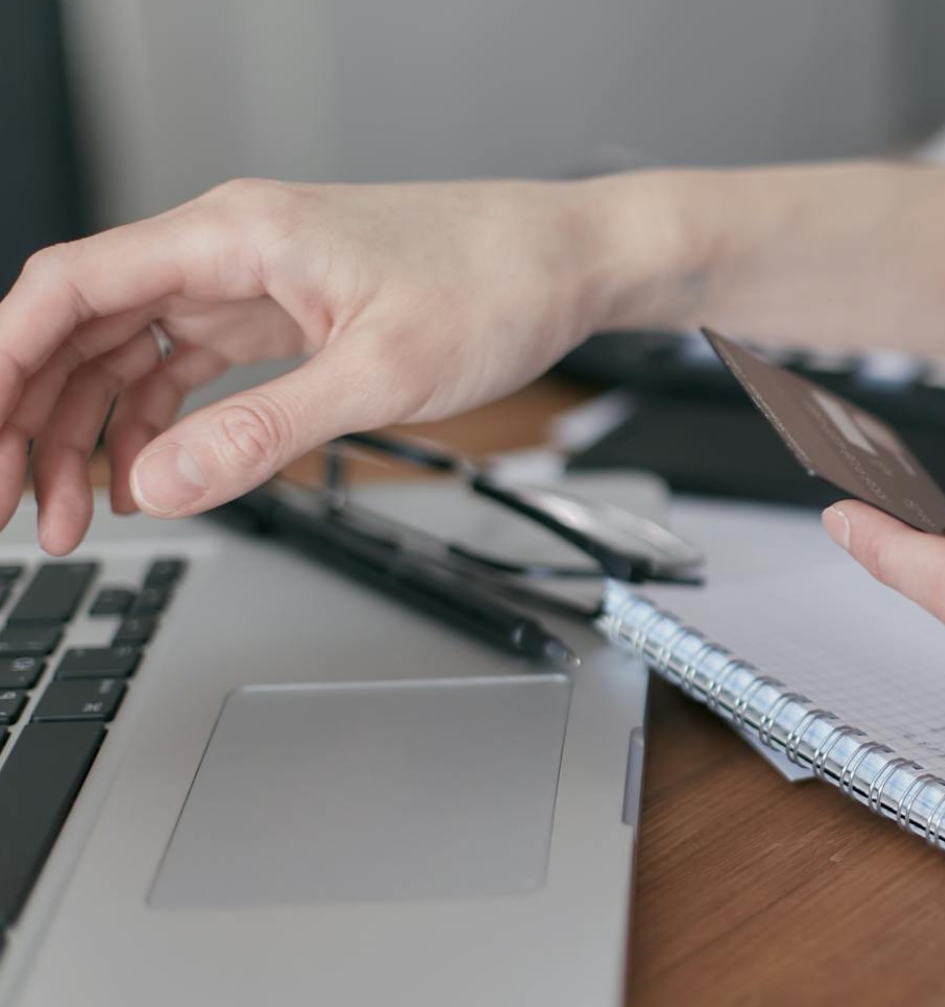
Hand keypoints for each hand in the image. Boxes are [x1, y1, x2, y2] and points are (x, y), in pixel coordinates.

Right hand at [0, 176, 687, 552]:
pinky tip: (150, 479)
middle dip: (35, 416)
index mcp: (236, 235)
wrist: (572, 262)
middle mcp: (230, 248)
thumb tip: (162, 483)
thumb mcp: (381, 374)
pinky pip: (189, 365)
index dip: (3, 365)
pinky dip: (159, 422)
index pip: (71, 287)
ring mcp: (255, 281)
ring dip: (94, 431)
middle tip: (15, 507)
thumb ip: (266, 431)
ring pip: (131, 352)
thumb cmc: (498, 284)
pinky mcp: (285, 314)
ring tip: (76, 519)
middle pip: (84, 326)